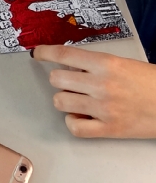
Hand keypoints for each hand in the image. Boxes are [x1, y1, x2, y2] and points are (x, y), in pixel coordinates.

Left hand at [33, 45, 155, 138]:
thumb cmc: (152, 83)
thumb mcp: (124, 63)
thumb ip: (96, 64)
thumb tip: (69, 67)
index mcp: (107, 64)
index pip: (64, 55)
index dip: (45, 53)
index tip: (37, 53)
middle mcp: (102, 85)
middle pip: (57, 79)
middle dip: (59, 79)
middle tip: (70, 81)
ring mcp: (104, 109)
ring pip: (60, 102)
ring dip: (65, 99)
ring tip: (79, 99)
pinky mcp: (109, 129)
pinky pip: (74, 127)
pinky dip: (73, 122)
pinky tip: (82, 116)